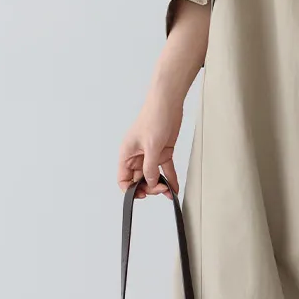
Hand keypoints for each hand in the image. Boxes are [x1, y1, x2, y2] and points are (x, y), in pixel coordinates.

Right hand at [117, 81, 183, 198]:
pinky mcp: (162, 152)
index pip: (123, 178)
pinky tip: (174, 187)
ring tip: (169, 192)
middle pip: (139, 180)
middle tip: (160, 189)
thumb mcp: (151, 146)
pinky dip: (170, 178)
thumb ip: (150, 167)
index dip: (130, 189)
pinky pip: (165, 169)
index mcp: (127, 154)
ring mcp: (150, 154)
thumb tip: (150, 182)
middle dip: (149, 187)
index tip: (141, 195)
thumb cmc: (154, 117)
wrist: (168, 103)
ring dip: (160, 186)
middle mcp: (137, 156)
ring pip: (153, 176)